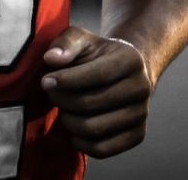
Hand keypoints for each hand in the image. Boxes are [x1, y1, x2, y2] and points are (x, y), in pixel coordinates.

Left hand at [40, 25, 153, 157]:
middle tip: (52, 95)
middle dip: (63, 101)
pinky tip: (73, 129)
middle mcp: (142, 87)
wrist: (123, 72)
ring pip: (94, 128)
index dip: (66, 80)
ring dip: (69, 121)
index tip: (45, 82)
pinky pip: (103, 149)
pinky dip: (81, 143)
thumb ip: (64, 44)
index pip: (96, 75)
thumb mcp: (80, 39)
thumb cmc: (96, 54)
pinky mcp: (137, 135)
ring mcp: (141, 114)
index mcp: (131, 60)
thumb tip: (51, 59)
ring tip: (63, 110)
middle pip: (91, 104)